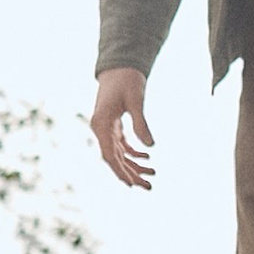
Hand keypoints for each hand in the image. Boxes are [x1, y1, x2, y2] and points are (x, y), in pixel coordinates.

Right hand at [92, 67, 154, 190]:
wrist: (120, 66)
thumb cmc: (127, 80)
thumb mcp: (136, 100)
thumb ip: (141, 123)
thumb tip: (151, 147)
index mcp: (101, 124)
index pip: (109, 154)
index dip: (120, 171)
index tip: (132, 185)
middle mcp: (100, 129)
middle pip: (115, 159)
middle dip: (131, 174)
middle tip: (149, 187)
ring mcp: (106, 129)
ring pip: (119, 155)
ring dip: (134, 167)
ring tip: (152, 176)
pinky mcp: (113, 126)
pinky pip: (122, 146)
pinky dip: (134, 154)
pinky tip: (148, 159)